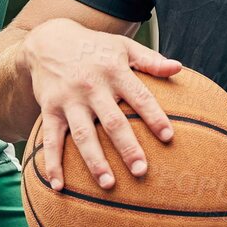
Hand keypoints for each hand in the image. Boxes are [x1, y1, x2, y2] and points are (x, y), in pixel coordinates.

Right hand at [22, 18, 181, 190]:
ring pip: (83, 135)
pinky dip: (53, 163)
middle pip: (112, 121)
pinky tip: (59, 185)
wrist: (48, 40)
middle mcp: (92, 87)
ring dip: (94, 161)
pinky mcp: (49, 110)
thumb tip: (178, 68)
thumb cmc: (95, 47)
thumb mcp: (123, 46)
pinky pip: (50, 139)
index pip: (139, 96)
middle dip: (127, 147)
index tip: (168, 137)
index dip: (154, 116)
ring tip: (108, 184)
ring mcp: (69, 100)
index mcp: (115, 71)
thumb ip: (151, 60)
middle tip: (141, 171)